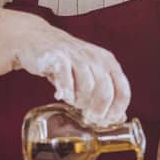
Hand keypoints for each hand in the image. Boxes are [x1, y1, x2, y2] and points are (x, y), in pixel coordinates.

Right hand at [14, 20, 129, 125]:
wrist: (37, 38)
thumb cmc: (67, 60)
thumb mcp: (91, 73)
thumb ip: (104, 93)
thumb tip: (119, 118)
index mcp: (108, 61)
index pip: (122, 91)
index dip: (116, 110)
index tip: (105, 121)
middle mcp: (95, 57)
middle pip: (105, 91)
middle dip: (97, 111)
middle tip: (88, 118)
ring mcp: (76, 56)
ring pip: (87, 86)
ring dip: (80, 101)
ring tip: (73, 102)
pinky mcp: (57, 56)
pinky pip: (65, 78)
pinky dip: (65, 91)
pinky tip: (60, 95)